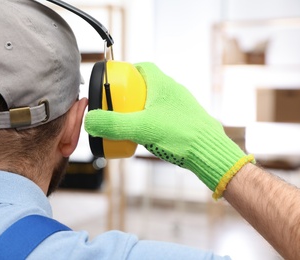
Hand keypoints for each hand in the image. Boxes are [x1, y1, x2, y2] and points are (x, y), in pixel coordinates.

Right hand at [85, 62, 253, 198]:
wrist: (210, 152)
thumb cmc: (180, 135)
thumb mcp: (140, 128)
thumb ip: (113, 125)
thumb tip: (90, 121)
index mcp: (163, 84)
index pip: (143, 67)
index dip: (127, 71)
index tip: (115, 80)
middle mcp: (174, 91)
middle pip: (148, 84)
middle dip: (131, 93)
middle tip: (118, 105)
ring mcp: (182, 105)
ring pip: (157, 100)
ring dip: (142, 108)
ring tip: (129, 121)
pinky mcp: (186, 120)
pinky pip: (164, 114)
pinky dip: (152, 119)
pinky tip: (147, 134)